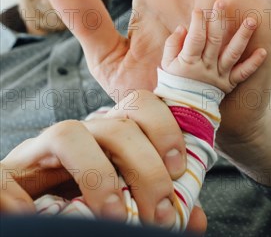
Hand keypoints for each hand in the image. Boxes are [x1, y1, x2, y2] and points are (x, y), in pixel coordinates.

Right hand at [0, 93, 188, 227]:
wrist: (30, 212)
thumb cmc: (79, 207)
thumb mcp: (125, 205)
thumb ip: (157, 207)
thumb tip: (194, 218)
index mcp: (108, 139)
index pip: (139, 107)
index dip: (165, 128)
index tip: (180, 169)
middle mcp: (78, 136)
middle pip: (115, 125)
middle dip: (144, 165)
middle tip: (160, 212)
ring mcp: (40, 152)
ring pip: (69, 134)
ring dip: (98, 176)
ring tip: (113, 219)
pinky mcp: (7, 175)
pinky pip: (6, 178)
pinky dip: (20, 201)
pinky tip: (36, 221)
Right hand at [162, 0, 266, 92]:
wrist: (185, 111)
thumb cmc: (174, 82)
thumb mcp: (166, 64)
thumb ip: (172, 44)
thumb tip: (183, 27)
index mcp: (188, 63)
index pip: (195, 38)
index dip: (197, 23)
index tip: (199, 9)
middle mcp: (206, 68)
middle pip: (214, 41)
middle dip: (217, 20)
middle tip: (222, 3)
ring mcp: (220, 76)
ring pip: (232, 53)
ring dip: (242, 36)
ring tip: (252, 20)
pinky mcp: (229, 84)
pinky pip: (243, 74)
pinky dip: (253, 63)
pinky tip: (263, 51)